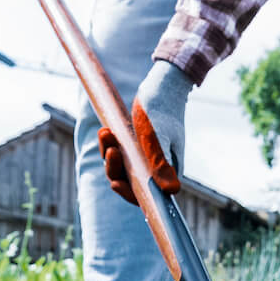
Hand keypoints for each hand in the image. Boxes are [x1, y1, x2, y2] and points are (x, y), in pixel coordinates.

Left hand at [100, 60, 190, 205]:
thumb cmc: (161, 111)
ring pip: (121, 167)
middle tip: (112, 149)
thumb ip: (161, 164)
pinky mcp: (137, 146)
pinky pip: (118, 153)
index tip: (115, 184)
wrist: (162, 86)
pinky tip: (107, 130)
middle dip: (115, 169)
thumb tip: (172, 192)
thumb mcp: (157, 138)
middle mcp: (157, 167)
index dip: (129, 194)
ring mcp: (146, 157)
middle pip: (130, 182)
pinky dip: (110, 143)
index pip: (147, 194)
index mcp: (167, 171)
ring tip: (106, 132)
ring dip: (110, 153)